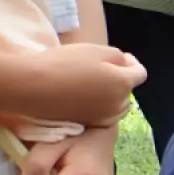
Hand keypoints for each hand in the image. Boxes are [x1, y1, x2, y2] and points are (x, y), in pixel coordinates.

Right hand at [10, 45, 144, 127]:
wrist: (33, 87)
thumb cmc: (65, 64)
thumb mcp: (96, 50)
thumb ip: (118, 57)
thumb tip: (127, 64)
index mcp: (123, 84)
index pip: (140, 73)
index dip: (132, 63)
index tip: (122, 57)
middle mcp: (118, 104)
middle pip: (128, 91)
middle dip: (121, 79)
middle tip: (104, 69)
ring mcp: (104, 118)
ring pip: (117, 105)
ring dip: (112, 95)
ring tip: (93, 84)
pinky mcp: (89, 125)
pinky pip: (104, 115)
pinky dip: (101, 106)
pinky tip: (84, 97)